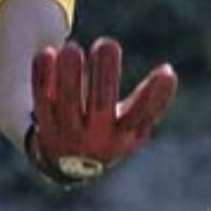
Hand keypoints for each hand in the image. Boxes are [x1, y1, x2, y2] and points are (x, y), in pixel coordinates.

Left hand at [26, 37, 176, 185]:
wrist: (65, 166)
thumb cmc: (108, 133)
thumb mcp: (131, 126)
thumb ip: (149, 101)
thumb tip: (169, 72)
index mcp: (123, 136)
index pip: (141, 115)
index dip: (155, 95)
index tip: (167, 71)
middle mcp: (96, 138)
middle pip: (101, 104)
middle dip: (105, 73)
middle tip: (107, 44)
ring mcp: (67, 134)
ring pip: (67, 101)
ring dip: (70, 74)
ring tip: (72, 48)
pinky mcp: (43, 126)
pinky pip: (41, 99)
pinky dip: (43, 76)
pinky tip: (46, 53)